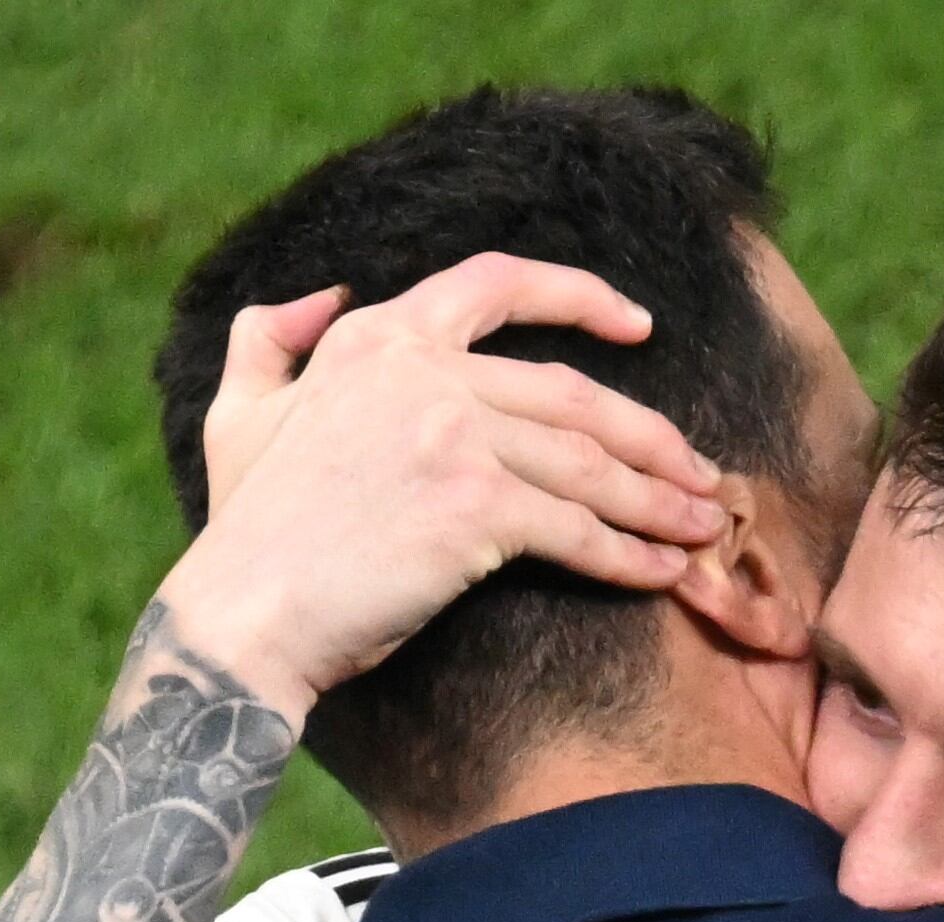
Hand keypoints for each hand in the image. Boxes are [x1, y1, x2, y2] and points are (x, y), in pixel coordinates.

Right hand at [157, 253, 730, 714]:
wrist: (243, 615)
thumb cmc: (245, 532)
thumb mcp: (238, 412)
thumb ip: (269, 339)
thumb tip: (319, 295)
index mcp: (377, 337)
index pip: (498, 283)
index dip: (581, 297)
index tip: (639, 326)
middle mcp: (423, 370)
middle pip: (574, 392)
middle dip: (651, 436)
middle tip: (699, 470)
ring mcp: (454, 434)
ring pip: (590, 462)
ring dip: (659, 498)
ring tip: (705, 525)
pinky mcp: (476, 508)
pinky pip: (578, 530)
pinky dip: (630, 554)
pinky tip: (663, 571)